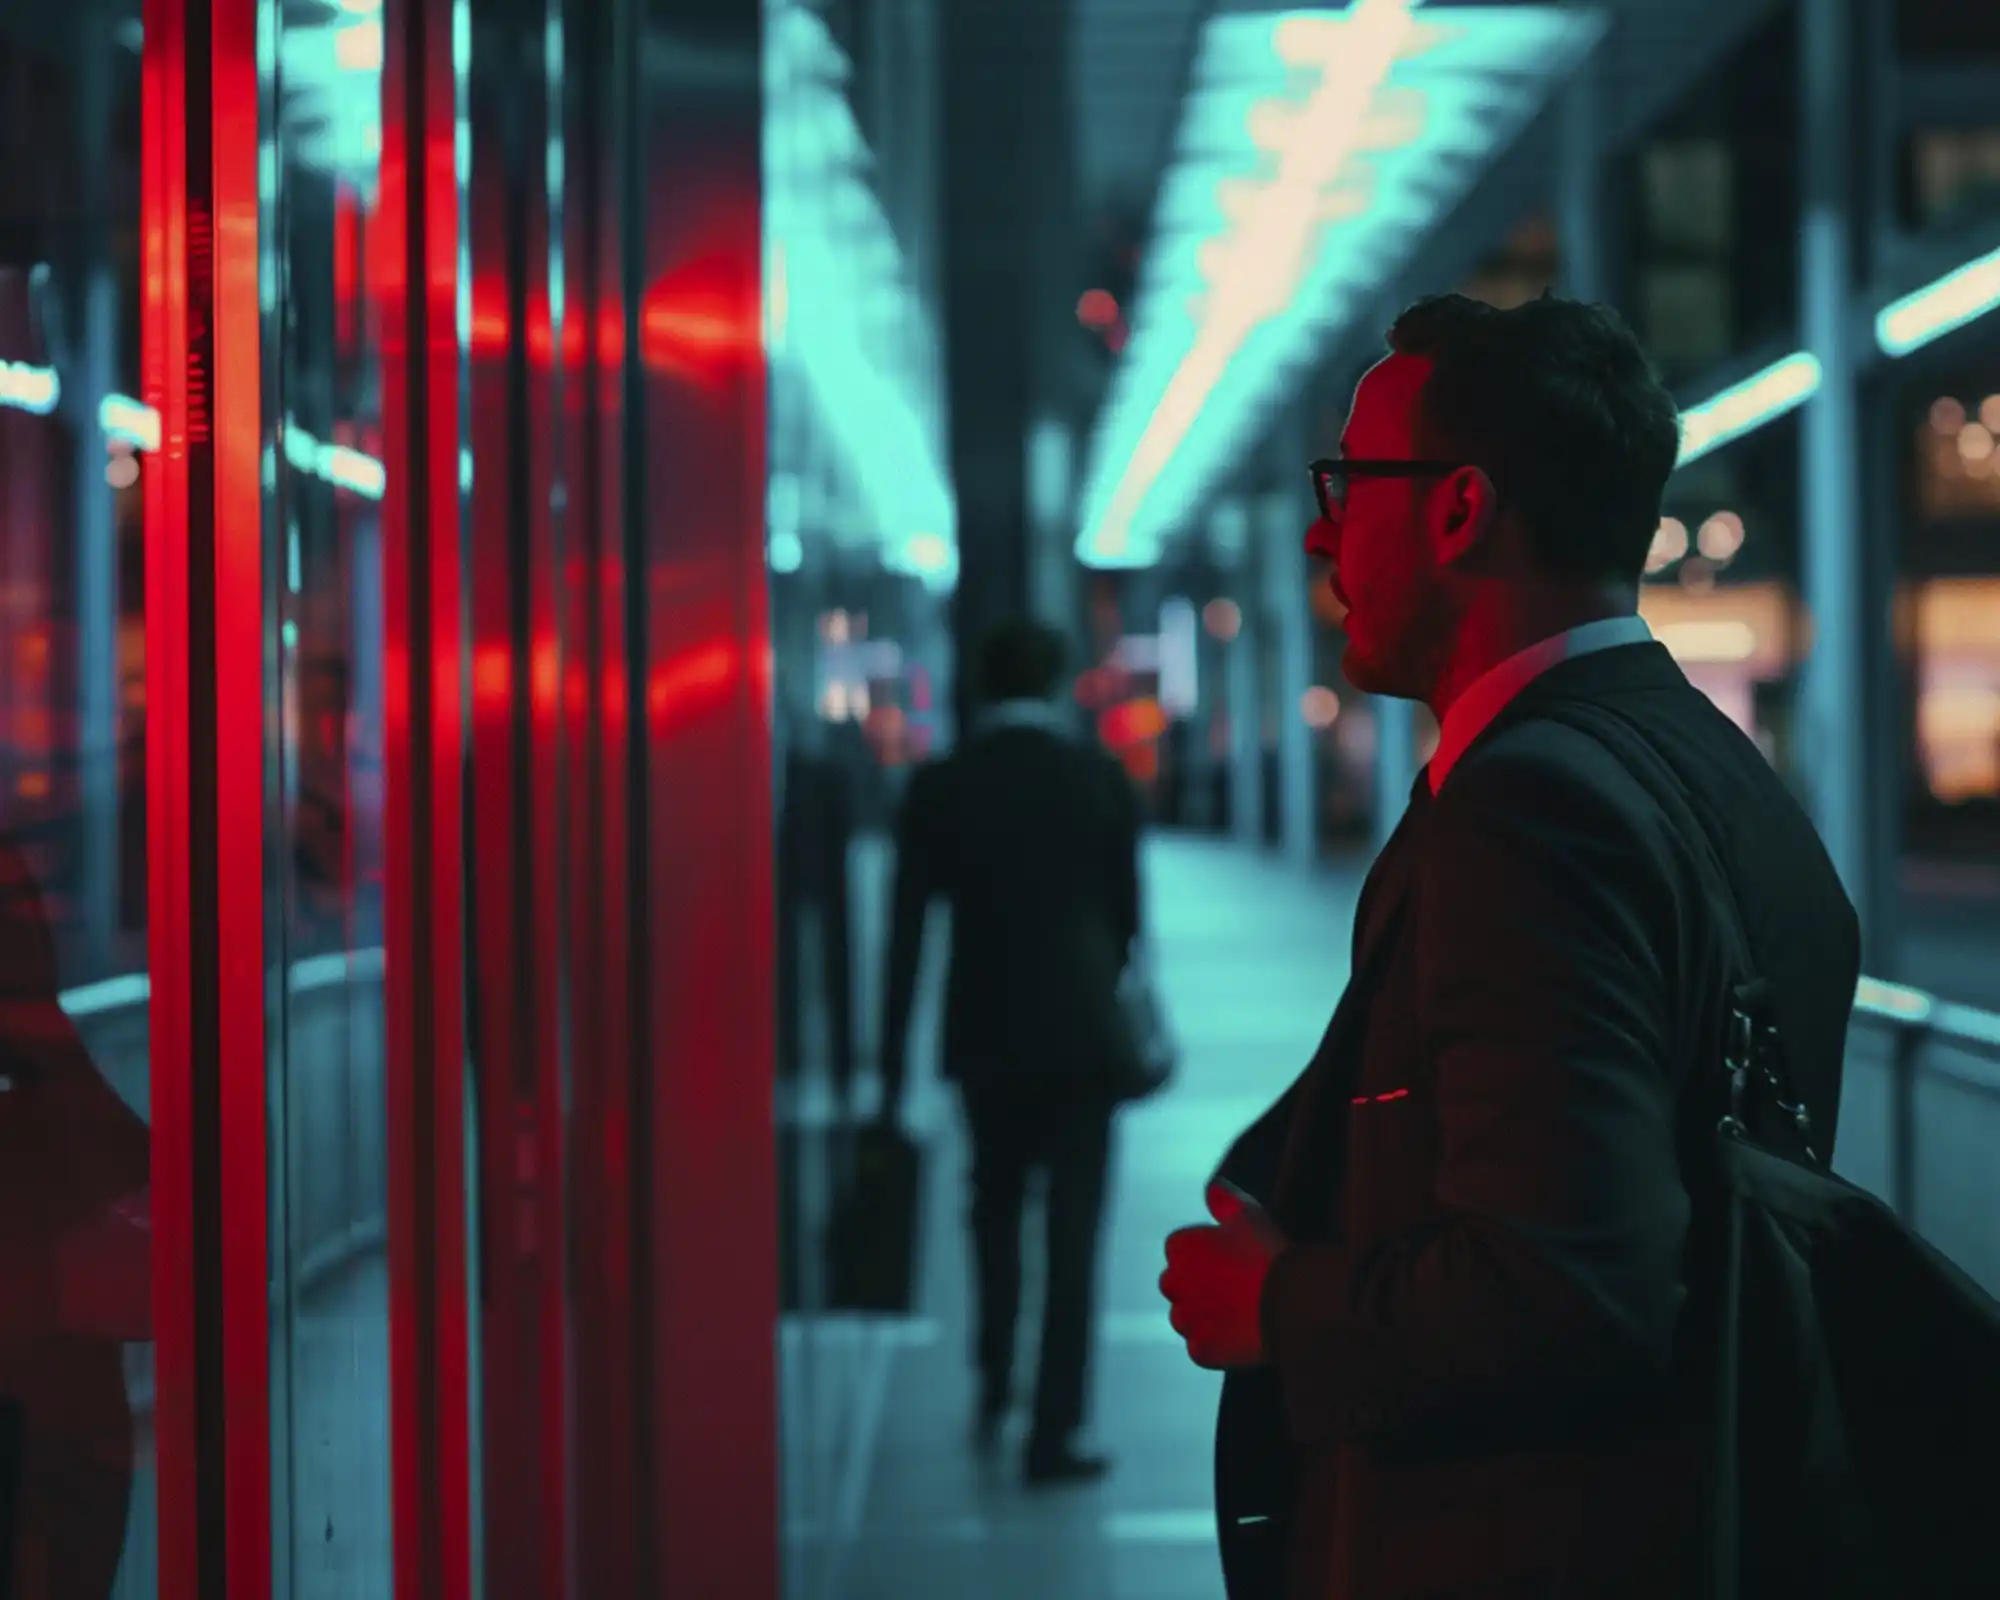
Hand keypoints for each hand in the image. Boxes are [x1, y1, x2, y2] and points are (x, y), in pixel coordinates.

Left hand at [1159, 1181, 1286, 1370]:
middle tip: (1229, 1288)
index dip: (1203, 1255)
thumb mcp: (1248, 1214)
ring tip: (1233, 1314)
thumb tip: (1211, 1189)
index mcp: (1180, 1248)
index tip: (1226, 1260)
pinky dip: (1212, 1345)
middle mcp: (1175, 1284)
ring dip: (1200, 1316)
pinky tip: (1235, 1336)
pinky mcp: (1202, 1351)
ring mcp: (1187, 1320)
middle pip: (1175, 1285)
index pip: (1178, 1250)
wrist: (1291, 1301)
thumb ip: (1223, 1199)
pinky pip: (1199, 1348)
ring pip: (1184, 1318)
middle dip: (1194, 1286)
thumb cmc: (1268, 1252)